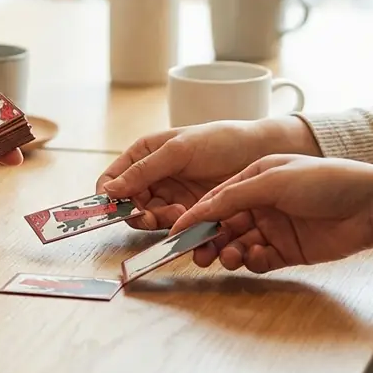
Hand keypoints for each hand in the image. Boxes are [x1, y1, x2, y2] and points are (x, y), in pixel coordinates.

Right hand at [97, 117, 320, 229]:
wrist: (263, 152)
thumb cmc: (221, 140)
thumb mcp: (180, 150)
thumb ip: (145, 170)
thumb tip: (109, 190)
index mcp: (146, 156)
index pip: (113, 180)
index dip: (111, 197)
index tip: (117, 208)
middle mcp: (157, 179)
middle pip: (132, 206)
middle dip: (142, 214)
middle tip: (158, 215)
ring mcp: (175, 198)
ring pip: (155, 221)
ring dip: (164, 224)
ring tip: (184, 217)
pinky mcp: (195, 215)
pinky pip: (179, 230)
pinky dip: (184, 233)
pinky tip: (198, 227)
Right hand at [170, 155, 372, 273]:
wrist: (370, 205)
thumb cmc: (325, 180)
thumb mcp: (273, 180)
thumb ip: (233, 196)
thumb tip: (199, 210)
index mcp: (255, 178)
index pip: (216, 199)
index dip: (196, 216)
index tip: (177, 232)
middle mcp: (262, 203)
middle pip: (224, 225)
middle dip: (210, 239)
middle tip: (200, 253)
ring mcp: (274, 228)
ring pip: (238, 244)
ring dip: (229, 251)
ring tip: (230, 257)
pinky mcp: (288, 251)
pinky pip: (259, 260)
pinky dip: (252, 261)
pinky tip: (254, 257)